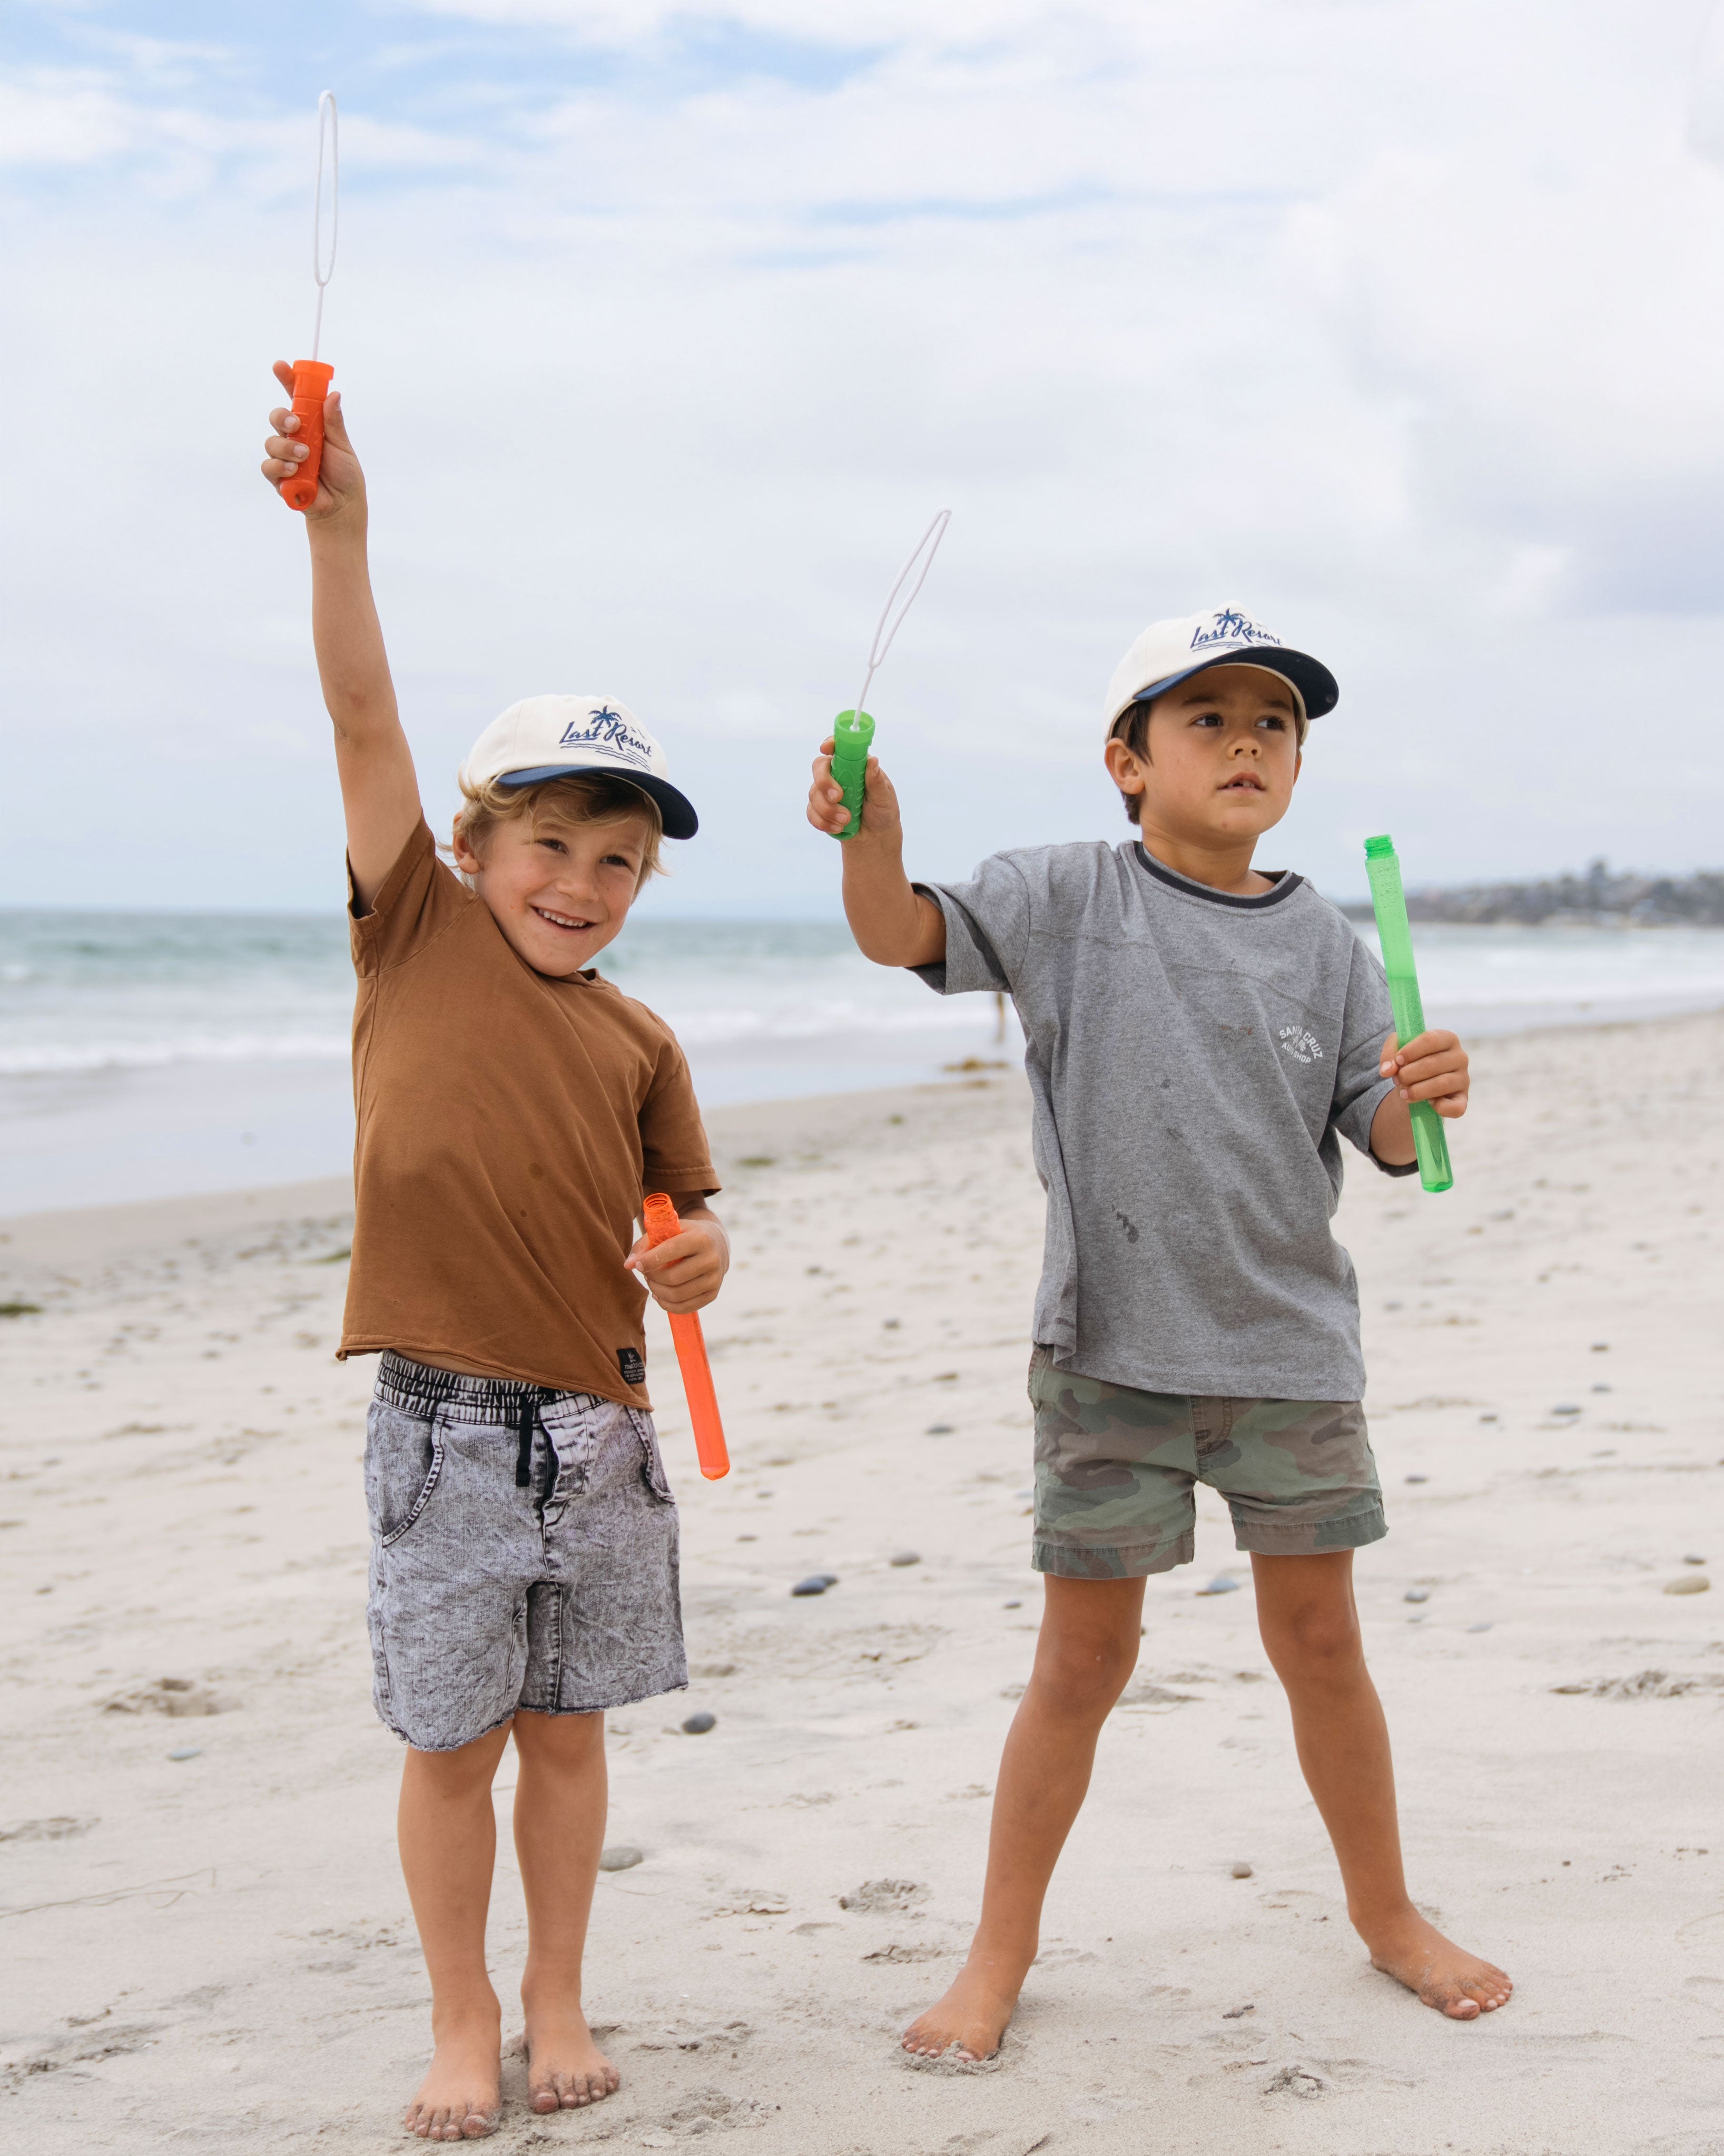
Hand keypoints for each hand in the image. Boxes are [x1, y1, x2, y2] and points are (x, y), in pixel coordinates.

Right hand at [260, 363, 364, 521]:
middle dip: (282, 417)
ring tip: (305, 457)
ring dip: (287, 447)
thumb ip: (334, 423)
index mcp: (310, 425)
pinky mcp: (278, 477)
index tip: (281, 366)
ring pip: (271, 442)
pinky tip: (293, 471)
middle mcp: (294, 438)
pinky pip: (268, 466)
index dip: (287, 380)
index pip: (295, 398)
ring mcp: (284, 456)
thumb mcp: (342, 446)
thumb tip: (333, 395)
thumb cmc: (344, 475)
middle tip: (296, 424)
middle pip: (277, 417)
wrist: (342, 506)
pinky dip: (280, 466)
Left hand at [625, 1208, 727, 1314]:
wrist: (716, 1245)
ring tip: (652, 1282)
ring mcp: (714, 1279)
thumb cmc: (684, 1236)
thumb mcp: (668, 1231)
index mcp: (701, 1238)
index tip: (638, 1264)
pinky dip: (666, 1304)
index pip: (671, 1251)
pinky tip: (659, 1295)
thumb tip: (628, 1265)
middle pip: (673, 1277)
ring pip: (677, 1295)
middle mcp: (712, 1259)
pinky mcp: (712, 1294)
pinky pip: (684, 1308)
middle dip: (652, 1278)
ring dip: (657, 1291)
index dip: (650, 1260)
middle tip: (645, 1273)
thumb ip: (645, 1245)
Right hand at [806, 736, 904, 845]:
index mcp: (855, 766)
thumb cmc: (883, 812)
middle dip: (824, 782)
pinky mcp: (819, 810)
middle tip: (838, 797)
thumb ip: (875, 781)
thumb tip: (872, 760)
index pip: (838, 748)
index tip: (826, 749)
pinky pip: (811, 812)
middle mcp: (838, 775)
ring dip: (828, 809)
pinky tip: (838, 828)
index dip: (829, 744)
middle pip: (819, 767)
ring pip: (814, 793)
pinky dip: (823, 822)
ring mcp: (826, 792)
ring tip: (847, 820)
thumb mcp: (884, 797)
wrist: (876, 838)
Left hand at [1380, 1029, 1468, 1118]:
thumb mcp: (1398, 1050)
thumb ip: (1389, 1053)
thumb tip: (1387, 1070)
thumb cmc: (1411, 1062)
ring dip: (1416, 1091)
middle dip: (1408, 1074)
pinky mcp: (1463, 1100)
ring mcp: (1463, 1079)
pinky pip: (1456, 1107)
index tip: (1398, 1061)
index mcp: (1447, 1039)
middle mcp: (1460, 1057)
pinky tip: (1428, 1103)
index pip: (1431, 1039)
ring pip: (1441, 1084)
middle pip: (1433, 1063)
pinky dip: (1440, 1107)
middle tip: (1397, 1080)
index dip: (1410, 1051)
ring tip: (1403, 1093)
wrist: (1416, 1084)